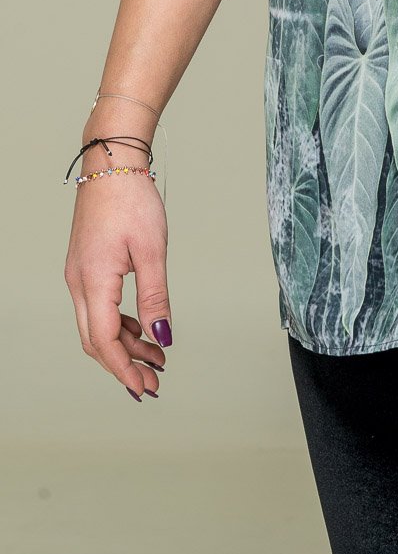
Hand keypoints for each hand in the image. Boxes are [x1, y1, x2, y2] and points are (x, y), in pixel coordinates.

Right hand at [63, 166, 172, 399]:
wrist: (111, 166)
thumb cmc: (131, 200)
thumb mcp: (152, 251)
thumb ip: (156, 298)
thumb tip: (162, 337)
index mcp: (93, 281)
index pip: (105, 341)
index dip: (125, 368)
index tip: (144, 387)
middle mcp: (79, 283)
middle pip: (97, 340)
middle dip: (124, 365)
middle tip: (153, 382)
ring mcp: (79, 275)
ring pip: (97, 325)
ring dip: (125, 345)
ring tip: (156, 357)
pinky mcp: (86, 267)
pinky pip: (98, 308)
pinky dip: (120, 324)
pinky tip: (142, 329)